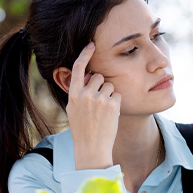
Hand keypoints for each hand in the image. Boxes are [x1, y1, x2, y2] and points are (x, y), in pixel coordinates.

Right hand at [65, 43, 120, 169]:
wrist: (92, 147)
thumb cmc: (83, 128)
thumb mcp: (74, 108)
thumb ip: (80, 92)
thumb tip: (91, 77)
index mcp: (73, 93)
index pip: (78, 67)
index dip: (85, 54)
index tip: (91, 45)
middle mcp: (85, 94)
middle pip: (99, 76)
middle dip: (101, 85)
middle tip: (98, 102)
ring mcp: (99, 99)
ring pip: (110, 85)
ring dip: (109, 94)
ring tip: (103, 111)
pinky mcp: (113, 105)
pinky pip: (118, 95)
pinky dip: (116, 102)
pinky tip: (110, 114)